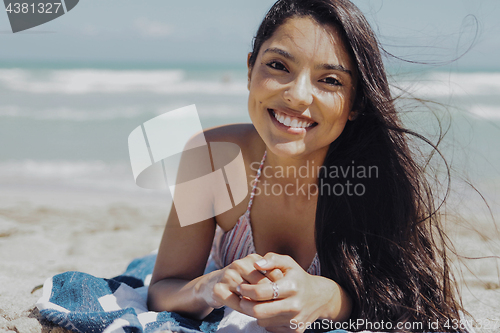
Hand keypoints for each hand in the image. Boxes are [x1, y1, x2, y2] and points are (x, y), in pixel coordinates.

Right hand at [198, 253, 281, 311]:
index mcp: (252, 258)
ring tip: (263, 311)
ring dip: (258, 306)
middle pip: (263, 285)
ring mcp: (228, 276)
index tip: (283, 297)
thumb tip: (283, 286)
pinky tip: (248, 310)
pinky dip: (245, 310)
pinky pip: (238, 304)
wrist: (213, 284)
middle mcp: (239, 264)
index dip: (280, 287)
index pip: (274, 273)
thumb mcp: (256, 274)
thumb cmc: (241, 280)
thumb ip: (271, 276)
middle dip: (270, 298)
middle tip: (276, 308)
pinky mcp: (218, 289)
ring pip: (250, 295)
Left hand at [236, 252, 350, 332]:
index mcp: (291, 286)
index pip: (261, 292)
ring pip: (263, 321)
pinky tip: (268, 310)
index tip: (241, 287)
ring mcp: (295, 320)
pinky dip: (266, 320)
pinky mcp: (296, 331)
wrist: (321, 297)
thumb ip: (272, 259)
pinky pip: (271, 328)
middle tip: (241, 298)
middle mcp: (294, 305)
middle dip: (245, 305)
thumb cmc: (299, 277)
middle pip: (259, 311)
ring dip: (255, 313)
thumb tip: (255, 264)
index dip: (247, 290)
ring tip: (255, 303)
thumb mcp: (288, 263)